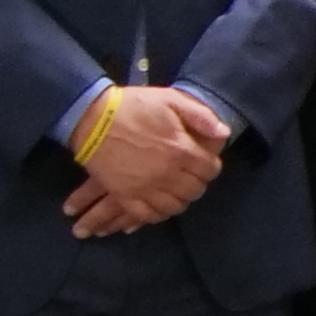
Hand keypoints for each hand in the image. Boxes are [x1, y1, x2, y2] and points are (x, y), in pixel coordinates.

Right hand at [64, 87, 228, 236]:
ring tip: (175, 190)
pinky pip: (147, 215)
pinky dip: (156, 214)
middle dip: (196, 183)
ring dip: (179, 200)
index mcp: (182, 150)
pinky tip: (158, 205)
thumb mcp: (170, 100)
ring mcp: (145, 188)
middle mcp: (167, 174)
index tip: (203, 162)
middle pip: (194, 191)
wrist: (92, 117)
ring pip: (174, 207)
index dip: (209, 166)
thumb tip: (223, 133)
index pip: (210, 170)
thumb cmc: (133, 106)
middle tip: (189, 176)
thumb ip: (200, 116)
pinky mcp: (125, 195)